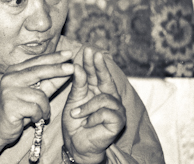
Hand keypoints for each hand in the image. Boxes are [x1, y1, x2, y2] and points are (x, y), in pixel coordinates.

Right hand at [0, 51, 73, 145]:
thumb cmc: (18, 110)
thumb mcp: (34, 94)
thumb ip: (49, 83)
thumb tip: (66, 71)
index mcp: (15, 71)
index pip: (37, 62)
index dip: (54, 57)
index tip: (69, 54)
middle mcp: (10, 78)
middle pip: (38, 71)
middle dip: (57, 69)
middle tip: (72, 68)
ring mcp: (9, 91)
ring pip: (40, 95)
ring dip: (45, 108)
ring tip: (41, 115)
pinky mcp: (10, 105)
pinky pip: (35, 108)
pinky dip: (39, 116)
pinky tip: (34, 119)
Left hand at [62, 47, 125, 163]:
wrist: (76, 143)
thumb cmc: (75, 121)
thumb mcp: (74, 100)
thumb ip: (78, 84)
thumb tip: (78, 66)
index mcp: (97, 90)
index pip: (96, 73)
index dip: (93, 62)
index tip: (88, 49)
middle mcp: (109, 96)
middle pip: (105, 78)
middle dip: (98, 66)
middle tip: (92, 52)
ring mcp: (116, 108)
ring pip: (103, 99)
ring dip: (86, 107)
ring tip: (75, 114)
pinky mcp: (118, 121)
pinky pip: (106, 113)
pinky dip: (92, 117)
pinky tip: (86, 123)